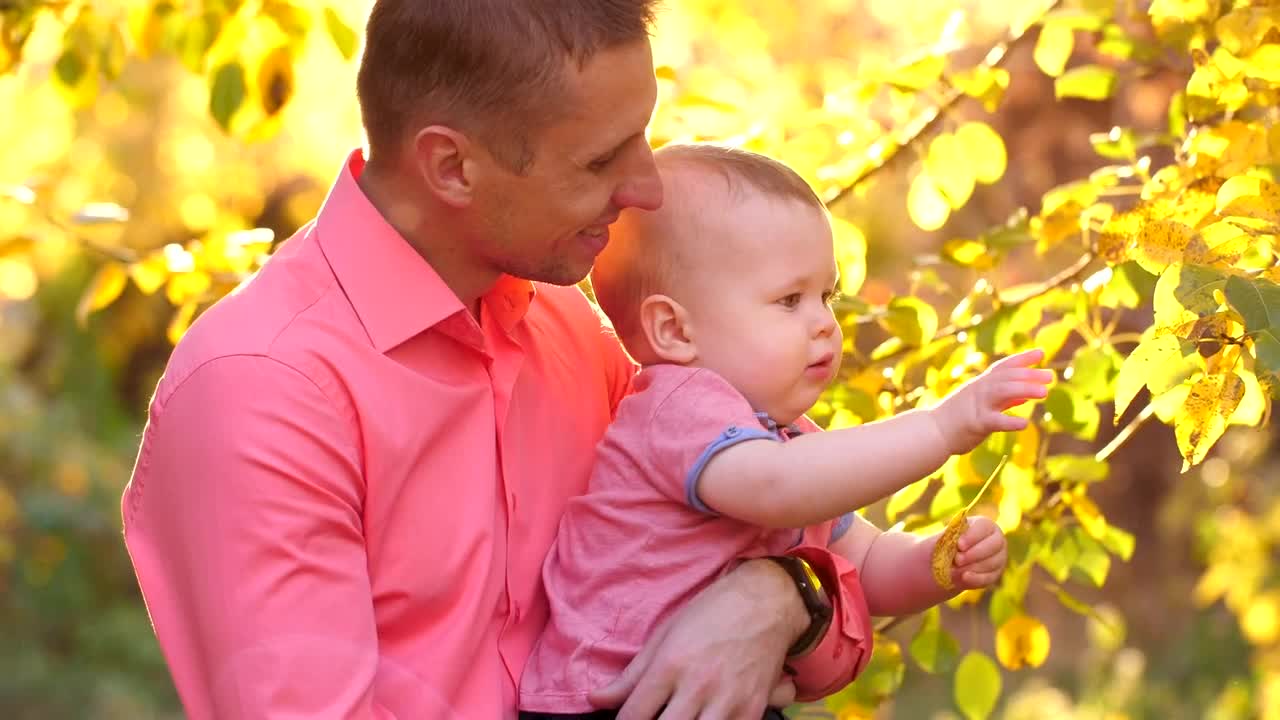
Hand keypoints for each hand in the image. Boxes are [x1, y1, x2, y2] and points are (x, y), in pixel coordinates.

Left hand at [588, 559, 799, 718]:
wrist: (766, 603)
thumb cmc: (710, 613)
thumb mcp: (664, 636)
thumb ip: (630, 675)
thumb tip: (596, 700)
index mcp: (669, 665)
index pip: (633, 716)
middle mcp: (697, 687)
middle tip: (653, 718)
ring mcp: (727, 702)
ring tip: (677, 718)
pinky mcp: (752, 710)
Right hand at [929, 348, 1052, 455]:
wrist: (931, 432)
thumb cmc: (956, 418)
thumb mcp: (980, 403)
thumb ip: (1004, 399)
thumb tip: (1025, 395)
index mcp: (980, 384)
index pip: (1003, 367)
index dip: (1022, 358)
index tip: (1041, 353)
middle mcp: (979, 390)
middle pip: (1007, 377)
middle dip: (1029, 375)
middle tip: (1050, 376)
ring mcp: (977, 405)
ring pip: (1003, 392)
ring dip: (1025, 389)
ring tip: (1045, 393)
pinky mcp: (976, 423)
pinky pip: (995, 420)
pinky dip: (1011, 421)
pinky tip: (1025, 424)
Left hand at [948, 516, 1006, 589]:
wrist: (951, 562)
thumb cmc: (950, 543)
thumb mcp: (947, 537)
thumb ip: (949, 536)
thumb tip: (951, 538)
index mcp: (985, 525)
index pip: (984, 527)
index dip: (972, 536)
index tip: (959, 545)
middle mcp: (997, 539)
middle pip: (993, 545)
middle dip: (974, 553)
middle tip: (957, 560)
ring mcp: (999, 557)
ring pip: (992, 562)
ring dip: (972, 567)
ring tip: (955, 569)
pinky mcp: (996, 574)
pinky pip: (990, 577)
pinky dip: (976, 578)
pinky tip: (964, 577)